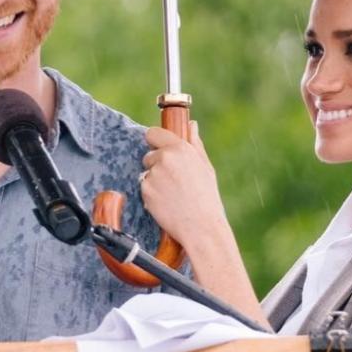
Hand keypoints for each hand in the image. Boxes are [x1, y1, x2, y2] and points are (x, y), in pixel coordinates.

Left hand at [140, 121, 227, 247]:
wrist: (201, 226)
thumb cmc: (207, 197)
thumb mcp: (205, 167)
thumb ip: (195, 144)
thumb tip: (191, 125)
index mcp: (180, 148)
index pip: (153, 133)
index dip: (154, 141)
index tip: (157, 147)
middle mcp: (165, 158)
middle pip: (149, 155)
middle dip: (156, 165)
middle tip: (173, 181)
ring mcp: (153, 174)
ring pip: (147, 173)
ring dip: (154, 181)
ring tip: (172, 194)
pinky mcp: (145, 190)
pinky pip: (144, 188)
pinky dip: (152, 195)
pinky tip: (166, 202)